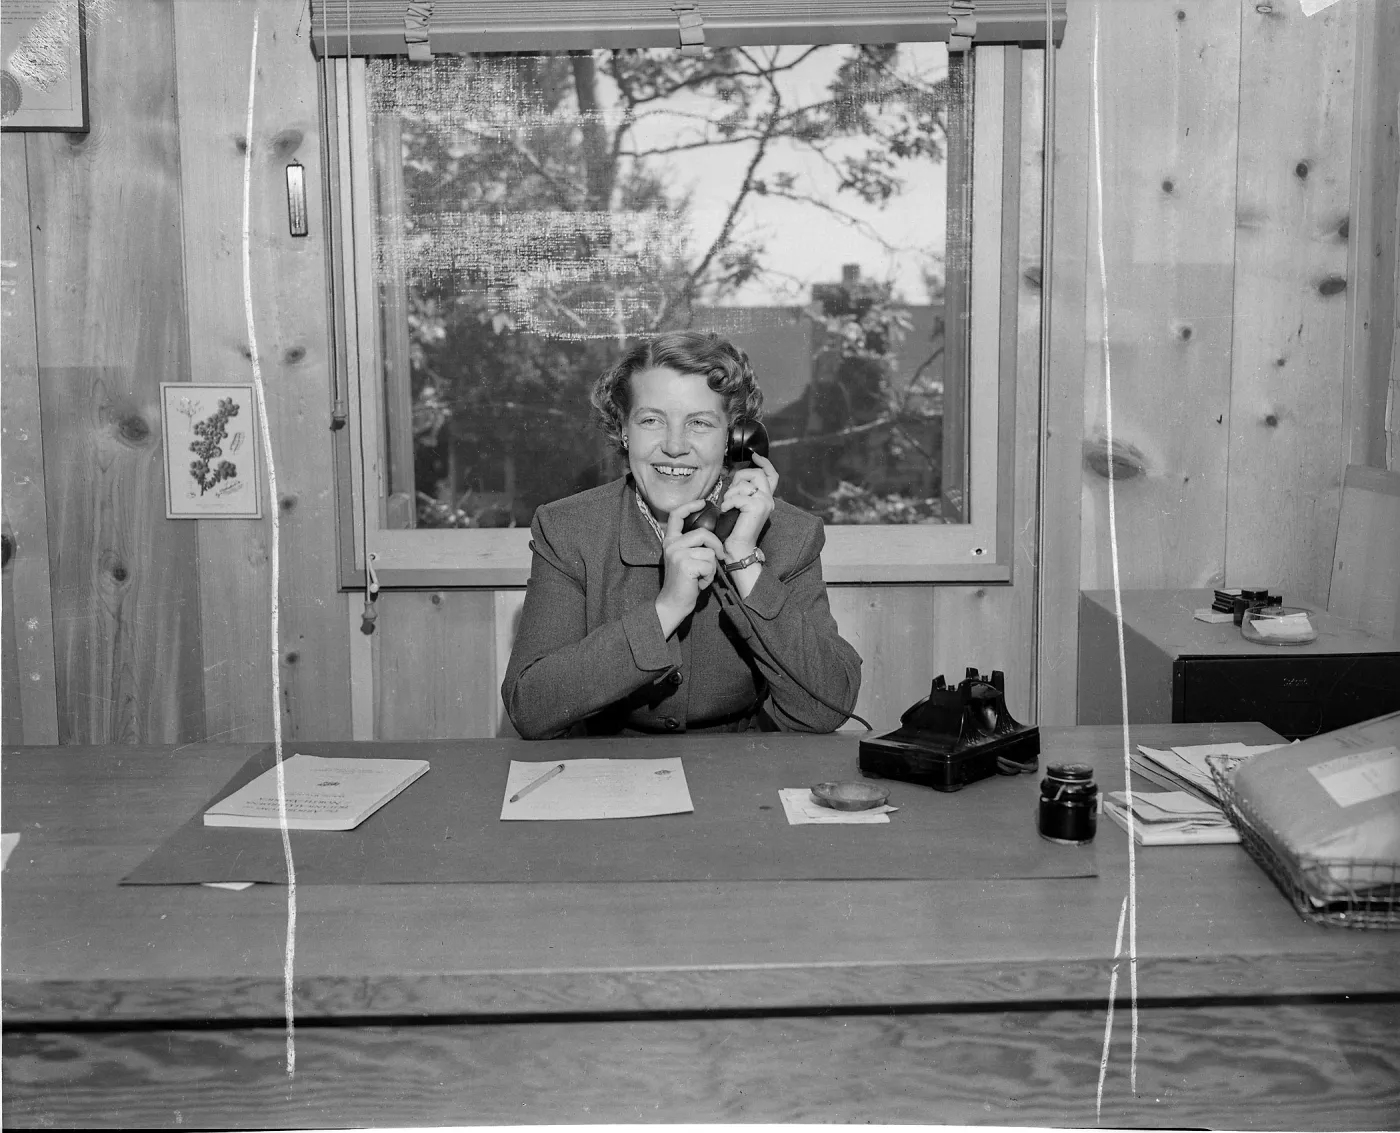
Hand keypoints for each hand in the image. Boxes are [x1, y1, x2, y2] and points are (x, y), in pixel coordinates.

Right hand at [655, 500, 725, 636]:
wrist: (673, 603)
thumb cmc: (684, 583)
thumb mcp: (686, 559)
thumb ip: (693, 545)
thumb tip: (712, 536)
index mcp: (670, 540)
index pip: (677, 515)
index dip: (691, 506)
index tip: (703, 502)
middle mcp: (672, 544)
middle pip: (704, 533)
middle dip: (716, 547)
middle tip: (718, 559)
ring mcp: (677, 554)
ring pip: (709, 552)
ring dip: (711, 567)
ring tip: (701, 576)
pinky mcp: (685, 564)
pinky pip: (709, 564)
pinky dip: (709, 576)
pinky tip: (700, 583)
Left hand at [720, 452, 777, 558]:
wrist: (739, 547)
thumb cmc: (735, 528)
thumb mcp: (741, 505)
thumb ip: (744, 491)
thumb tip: (737, 476)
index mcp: (766, 498)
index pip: (772, 475)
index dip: (764, 463)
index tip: (755, 456)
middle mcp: (769, 499)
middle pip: (757, 474)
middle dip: (739, 477)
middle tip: (731, 491)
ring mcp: (765, 502)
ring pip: (746, 483)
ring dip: (731, 492)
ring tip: (728, 505)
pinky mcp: (757, 506)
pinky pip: (738, 495)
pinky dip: (728, 502)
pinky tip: (726, 510)